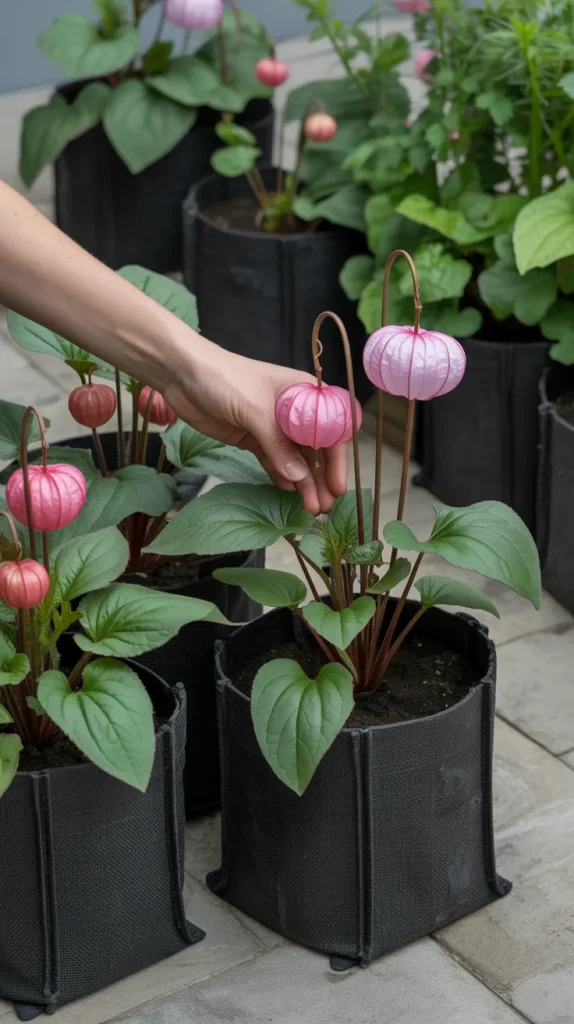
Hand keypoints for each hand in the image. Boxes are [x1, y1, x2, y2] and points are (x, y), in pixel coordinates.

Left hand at [162, 343, 347, 515]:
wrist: (182, 374)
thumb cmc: (225, 379)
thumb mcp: (255, 408)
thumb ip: (277, 443)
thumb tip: (298, 477)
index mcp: (303, 393)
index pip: (330, 429)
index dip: (337, 458)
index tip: (338, 485)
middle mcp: (293, 412)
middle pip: (315, 449)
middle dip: (321, 478)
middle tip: (324, 507)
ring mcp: (272, 427)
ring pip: (295, 460)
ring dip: (303, 484)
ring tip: (310, 510)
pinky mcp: (253, 439)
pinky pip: (273, 463)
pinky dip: (282, 479)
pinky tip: (290, 496)